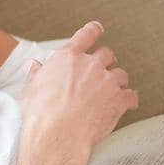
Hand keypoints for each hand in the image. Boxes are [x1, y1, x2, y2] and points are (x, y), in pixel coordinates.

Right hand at [21, 21, 137, 154]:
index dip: (93, 31)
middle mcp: (90, 64)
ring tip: (112, 91)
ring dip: (118, 82)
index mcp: (68, 57)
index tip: (97, 29)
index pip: (86, 35)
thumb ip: (36, 73)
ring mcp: (107, 81)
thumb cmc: (41, 113)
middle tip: (102, 72)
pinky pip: (132, 96)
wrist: (58, 135)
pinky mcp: (119, 99)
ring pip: (121, 74)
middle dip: (106, 62)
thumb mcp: (31, 88)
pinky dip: (130, 100)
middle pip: (106, 54)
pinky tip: (127, 105)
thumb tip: (33, 65)